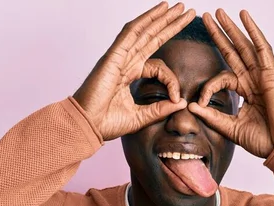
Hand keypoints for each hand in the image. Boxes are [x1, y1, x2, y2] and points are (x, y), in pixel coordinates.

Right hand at [73, 2, 195, 140]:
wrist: (87, 126)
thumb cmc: (106, 123)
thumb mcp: (141, 117)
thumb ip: (161, 109)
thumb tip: (181, 103)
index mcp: (130, 74)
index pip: (158, 67)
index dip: (172, 80)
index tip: (177, 97)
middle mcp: (126, 62)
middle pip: (152, 37)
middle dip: (170, 24)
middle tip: (186, 11)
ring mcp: (119, 57)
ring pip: (144, 31)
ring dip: (162, 17)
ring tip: (178, 6)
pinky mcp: (113, 56)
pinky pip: (131, 33)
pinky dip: (145, 20)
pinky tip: (159, 10)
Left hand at [187, 9, 273, 157]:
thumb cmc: (263, 141)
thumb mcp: (230, 128)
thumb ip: (211, 116)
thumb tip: (190, 106)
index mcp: (246, 92)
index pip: (223, 77)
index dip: (208, 86)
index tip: (199, 102)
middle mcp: (254, 80)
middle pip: (234, 51)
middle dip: (220, 34)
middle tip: (207, 17)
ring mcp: (263, 76)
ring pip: (245, 45)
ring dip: (232, 28)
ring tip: (219, 12)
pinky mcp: (271, 75)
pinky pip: (262, 48)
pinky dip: (253, 31)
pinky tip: (244, 17)